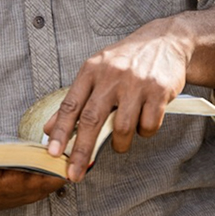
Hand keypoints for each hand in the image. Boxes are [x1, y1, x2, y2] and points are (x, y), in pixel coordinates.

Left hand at [44, 22, 190, 180]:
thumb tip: (49, 129)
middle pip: (92, 120)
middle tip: (74, 174)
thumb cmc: (126, 60)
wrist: (165, 41)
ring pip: (122, 128)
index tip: (52, 153)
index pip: (71, 104)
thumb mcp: (96, 71)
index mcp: (92, 70)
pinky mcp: (159, 91)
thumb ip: (74, 100)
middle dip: (81, 152)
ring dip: (120, 143)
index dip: (60, 131)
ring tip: (121, 140)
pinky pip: (148, 125)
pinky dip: (145, 132)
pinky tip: (144, 122)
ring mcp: (136, 83)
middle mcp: (112, 75)